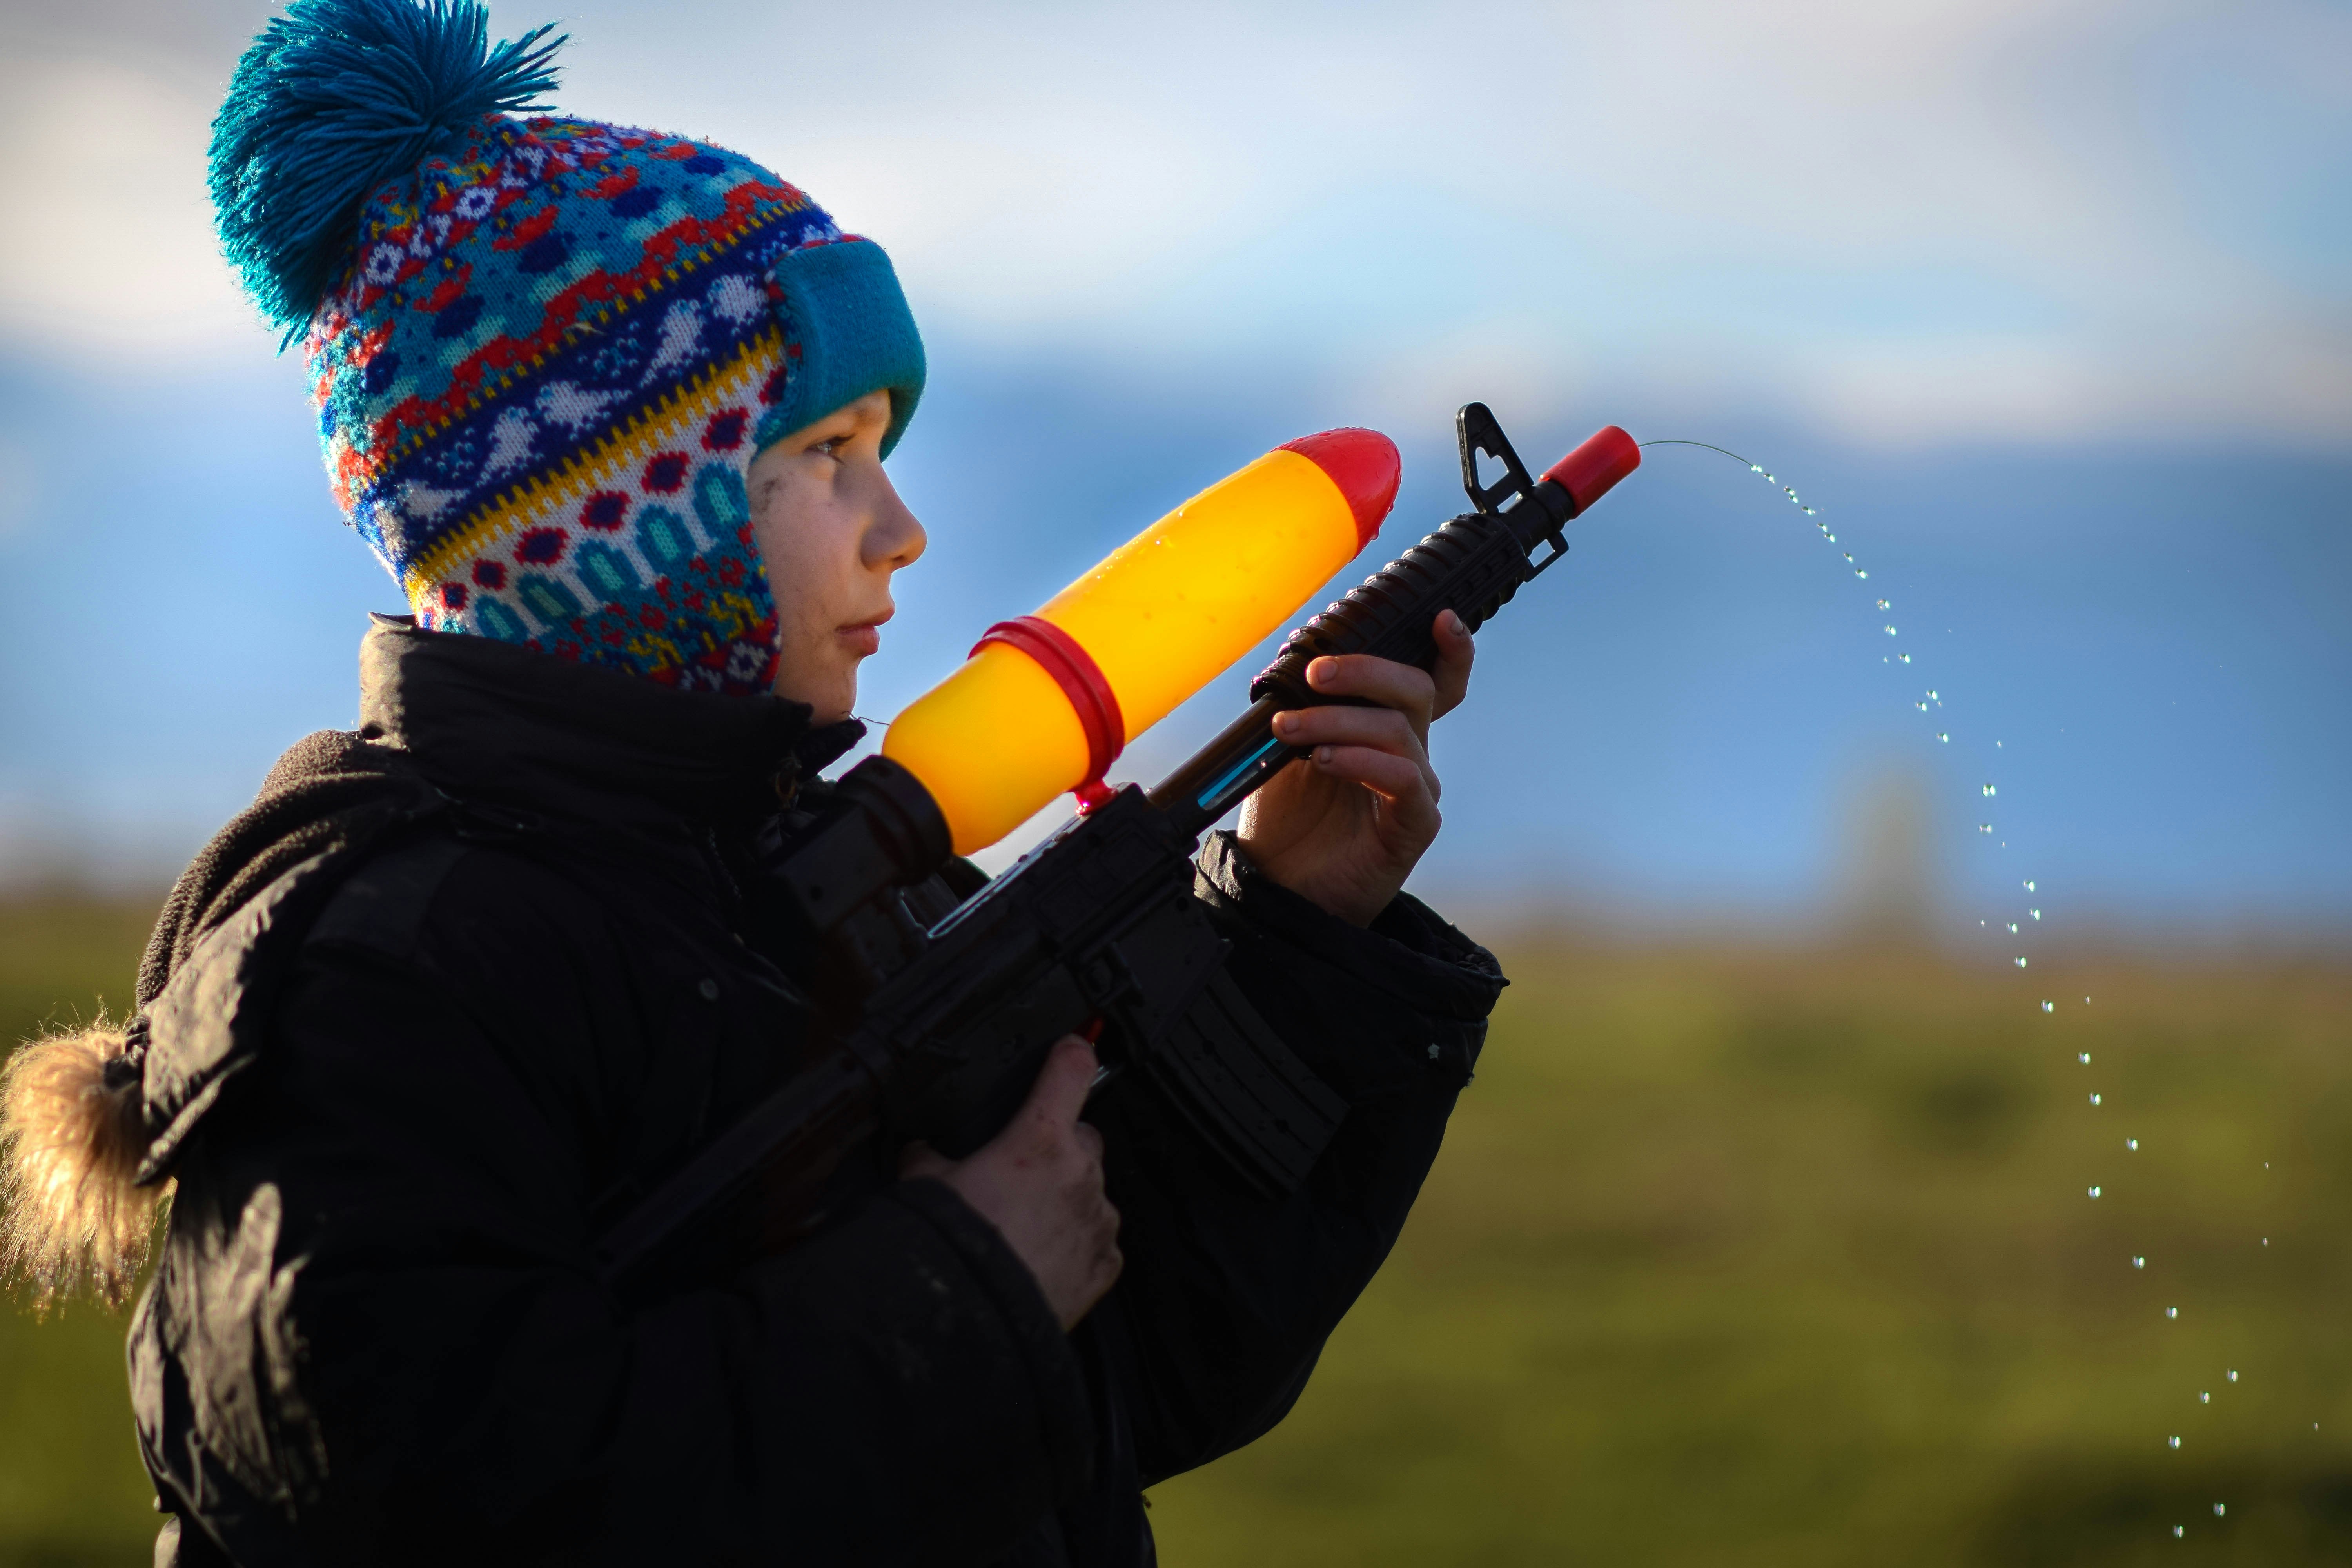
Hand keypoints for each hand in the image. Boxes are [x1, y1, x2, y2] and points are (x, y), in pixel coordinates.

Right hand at [899, 1035, 1121, 1330]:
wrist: (975, 1322)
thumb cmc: (955, 1250)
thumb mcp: (926, 1186)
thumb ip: (929, 1158)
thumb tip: (922, 1151)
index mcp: (1040, 1140)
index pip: (1070, 1070)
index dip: (1071, 1053)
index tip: (1075, 1046)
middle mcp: (1080, 1174)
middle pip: (1083, 1137)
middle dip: (1057, 1148)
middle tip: (1019, 1175)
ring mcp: (1098, 1220)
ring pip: (1092, 1191)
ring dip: (1066, 1200)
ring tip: (1024, 1228)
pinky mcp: (1105, 1264)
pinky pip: (1099, 1241)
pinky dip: (1077, 1244)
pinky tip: (1043, 1258)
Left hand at [1236, 610, 1475, 926]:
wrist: (1277, 889)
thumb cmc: (1284, 818)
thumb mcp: (1287, 748)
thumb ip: (1304, 706)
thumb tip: (1295, 660)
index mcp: (1386, 730)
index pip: (1433, 682)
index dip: (1449, 649)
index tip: (1441, 617)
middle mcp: (1410, 754)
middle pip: (1416, 691)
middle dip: (1364, 671)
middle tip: (1314, 674)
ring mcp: (1417, 790)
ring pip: (1399, 731)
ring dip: (1338, 720)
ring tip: (1289, 730)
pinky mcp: (1414, 827)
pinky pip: (1403, 780)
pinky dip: (1362, 761)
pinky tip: (1324, 760)